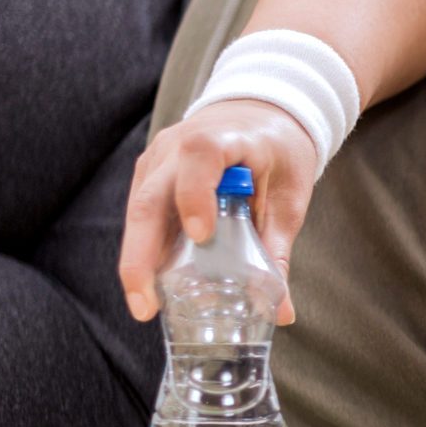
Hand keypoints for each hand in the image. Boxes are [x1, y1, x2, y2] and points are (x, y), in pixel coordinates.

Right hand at [117, 99, 319, 325]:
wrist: (259, 113)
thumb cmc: (278, 151)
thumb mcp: (289, 196)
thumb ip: (279, 250)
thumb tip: (283, 313)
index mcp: (221, 137)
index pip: (201, 154)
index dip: (196, 194)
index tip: (202, 235)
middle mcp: (177, 146)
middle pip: (150, 198)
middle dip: (142, 255)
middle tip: (146, 304)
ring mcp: (157, 161)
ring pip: (137, 211)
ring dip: (137, 260)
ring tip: (144, 305)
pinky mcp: (149, 177)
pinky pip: (141, 215)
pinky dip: (144, 249)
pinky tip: (152, 285)